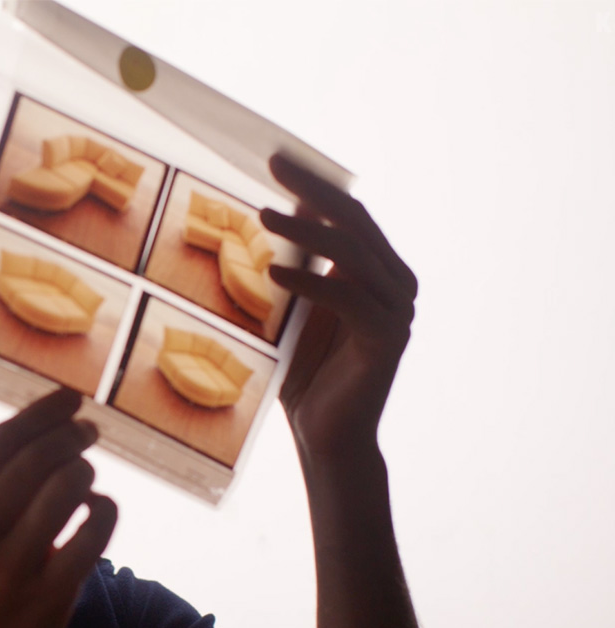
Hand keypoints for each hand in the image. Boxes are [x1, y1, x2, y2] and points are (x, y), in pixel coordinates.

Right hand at [0, 389, 116, 627]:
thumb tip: (53, 415)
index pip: (0, 440)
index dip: (44, 413)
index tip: (71, 399)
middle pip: (38, 458)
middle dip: (71, 435)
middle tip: (86, 431)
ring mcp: (8, 571)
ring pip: (70, 486)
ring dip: (86, 471)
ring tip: (83, 476)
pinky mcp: (48, 597)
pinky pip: (96, 528)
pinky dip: (104, 507)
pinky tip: (94, 510)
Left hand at [261, 154, 417, 457]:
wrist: (326, 436)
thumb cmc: (303, 374)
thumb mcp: (292, 310)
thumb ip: (293, 267)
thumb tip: (272, 214)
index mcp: (377, 271)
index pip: (348, 213)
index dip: (314, 184)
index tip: (275, 158)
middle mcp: (396, 284)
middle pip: (354, 222)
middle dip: (312, 190)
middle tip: (273, 165)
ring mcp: (397, 310)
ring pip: (351, 255)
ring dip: (306, 231)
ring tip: (262, 216)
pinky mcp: (387, 339)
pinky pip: (347, 299)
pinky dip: (310, 283)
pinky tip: (274, 272)